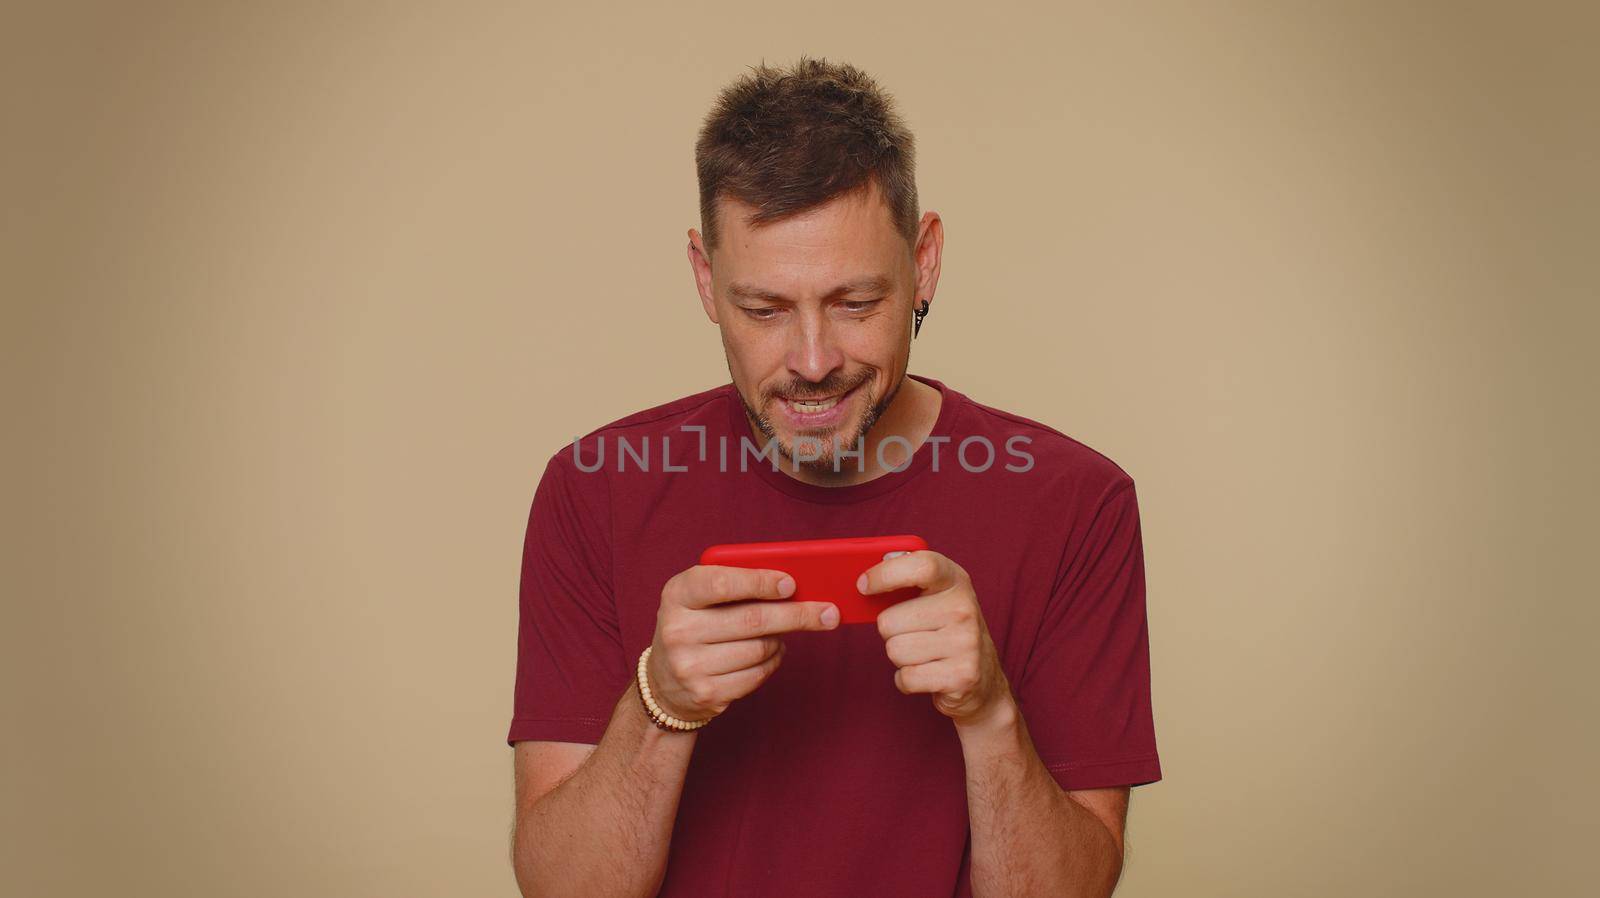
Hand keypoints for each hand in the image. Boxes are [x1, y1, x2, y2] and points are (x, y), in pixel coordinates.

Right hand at [649, 564, 840, 721]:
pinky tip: (769, 654)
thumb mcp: (701, 598)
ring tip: (779, 634)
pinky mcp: (706, 693)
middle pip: (752, 619)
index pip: (723, 583)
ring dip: (780, 641)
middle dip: (797, 615)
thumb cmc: (696, 626)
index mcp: (677, 594)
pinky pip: (757, 675)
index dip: (760, 582)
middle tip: (829, 612)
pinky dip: (773, 662)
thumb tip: (794, 587)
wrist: (664, 684)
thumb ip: (736, 585)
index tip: (791, 584)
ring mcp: (689, 665)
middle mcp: (677, 629)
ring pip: (760, 648)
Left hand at [861, 550, 1011, 726]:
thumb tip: (867, 576)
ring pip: (894, 650)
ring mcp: (966, 642)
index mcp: (956, 580)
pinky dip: (907, 680)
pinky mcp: (962, 676)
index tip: (863, 585)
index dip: (886, 574)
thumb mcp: (934, 596)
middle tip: (913, 634)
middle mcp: (964, 608)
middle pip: (889, 620)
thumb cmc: (945, 631)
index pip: (921, 565)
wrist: (983, 680)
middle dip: (890, 632)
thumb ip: (907, 579)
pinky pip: (906, 677)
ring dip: (900, 657)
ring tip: (924, 654)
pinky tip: (927, 673)